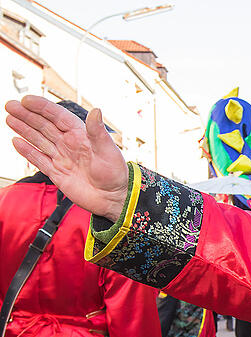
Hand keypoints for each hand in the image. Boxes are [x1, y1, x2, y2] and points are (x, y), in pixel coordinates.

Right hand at [5, 96, 127, 220]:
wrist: (113, 199)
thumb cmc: (116, 174)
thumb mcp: (108, 151)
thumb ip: (98, 132)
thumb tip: (96, 110)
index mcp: (81, 136)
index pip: (58, 117)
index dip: (43, 107)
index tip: (27, 100)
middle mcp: (69, 145)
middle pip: (44, 126)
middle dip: (27, 116)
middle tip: (11, 105)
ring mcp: (62, 158)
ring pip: (39, 140)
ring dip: (24, 130)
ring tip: (9, 119)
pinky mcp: (57, 173)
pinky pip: (39, 159)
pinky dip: (27, 151)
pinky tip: (16, 141)